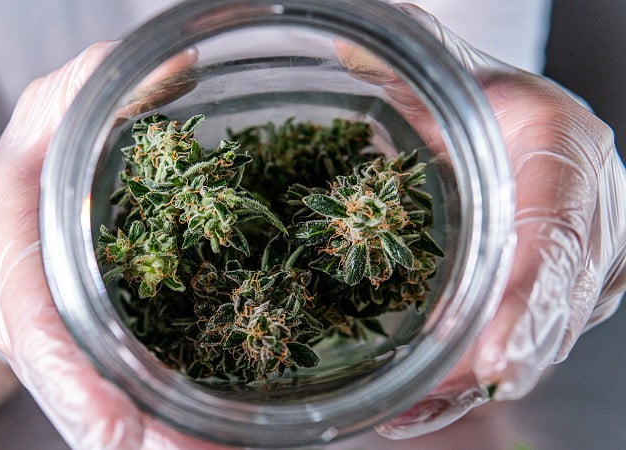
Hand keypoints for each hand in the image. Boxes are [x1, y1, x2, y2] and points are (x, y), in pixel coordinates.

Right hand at [0, 41, 226, 448]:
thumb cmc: (21, 185)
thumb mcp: (38, 124)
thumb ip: (84, 89)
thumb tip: (178, 63)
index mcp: (20, 277)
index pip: (39, 337)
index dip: (75, 384)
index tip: (112, 431)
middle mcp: (51, 331)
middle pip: (91, 399)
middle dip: (142, 433)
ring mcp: (83, 356)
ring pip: (122, 414)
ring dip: (168, 444)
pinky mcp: (110, 360)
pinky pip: (147, 399)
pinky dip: (182, 426)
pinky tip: (231, 435)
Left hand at [338, 4, 625, 438]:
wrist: (515, 123)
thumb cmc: (485, 94)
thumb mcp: (451, 69)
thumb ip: (402, 59)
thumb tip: (321, 48)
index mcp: (570, 157)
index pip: (562, 239)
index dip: (532, 303)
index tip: (496, 360)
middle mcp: (583, 228)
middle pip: (552, 313)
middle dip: (496, 364)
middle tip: (434, 401)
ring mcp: (566, 275)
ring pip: (528, 347)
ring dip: (467, 390)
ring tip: (402, 417)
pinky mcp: (537, 303)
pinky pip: (505, 352)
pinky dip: (458, 390)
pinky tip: (407, 413)